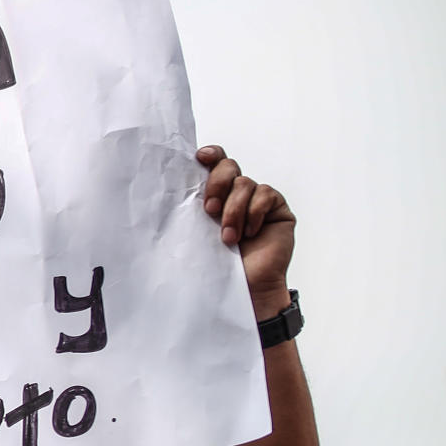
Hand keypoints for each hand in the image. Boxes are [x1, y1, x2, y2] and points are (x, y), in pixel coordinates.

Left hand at [197, 145, 294, 320]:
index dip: (210, 155)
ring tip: (229, 237)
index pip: (214, 164)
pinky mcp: (277, 209)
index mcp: (215, 197)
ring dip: (234, 210)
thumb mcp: (196, 233)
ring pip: (245, 183)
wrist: (243, 290)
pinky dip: (255, 213)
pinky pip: (266, 194)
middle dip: (218, 184)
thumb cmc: (215, 266)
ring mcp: (258, 201)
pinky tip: (251, 234)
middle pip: (229, 167)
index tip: (201, 157)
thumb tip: (168, 187)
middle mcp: (236, 195)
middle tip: (210, 210)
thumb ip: (190, 209)